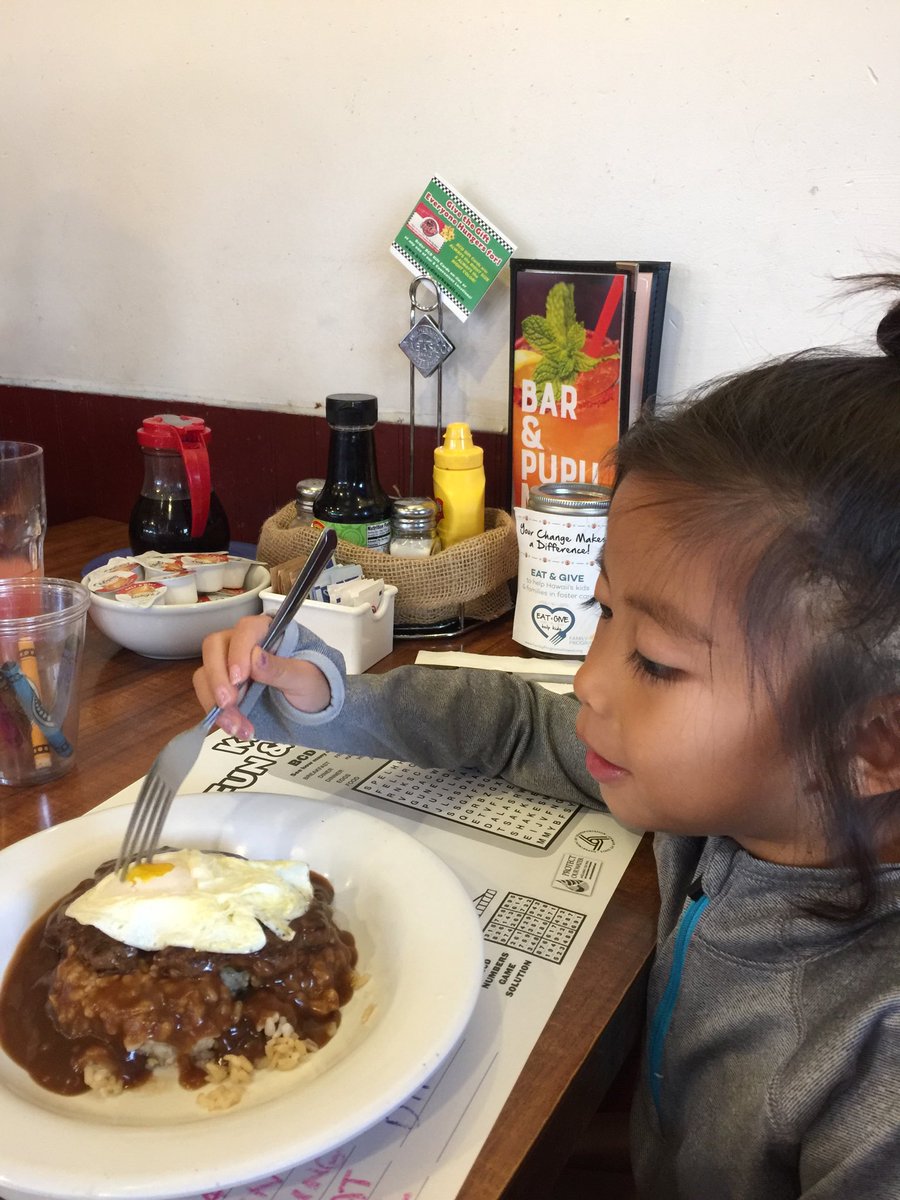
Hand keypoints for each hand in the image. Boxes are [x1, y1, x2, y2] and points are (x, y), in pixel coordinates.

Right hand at [193, 614, 331, 738]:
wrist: (312, 707)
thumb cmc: (313, 683)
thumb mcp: (306, 679)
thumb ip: (282, 669)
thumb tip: (256, 657)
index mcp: (265, 630)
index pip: (244, 631)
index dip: (237, 652)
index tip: (240, 679)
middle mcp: (241, 644)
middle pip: (214, 648)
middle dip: (217, 678)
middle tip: (228, 703)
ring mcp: (228, 666)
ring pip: (206, 675)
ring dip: (215, 703)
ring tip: (237, 727)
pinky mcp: (223, 689)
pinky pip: (209, 697)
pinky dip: (219, 716)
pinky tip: (236, 729)